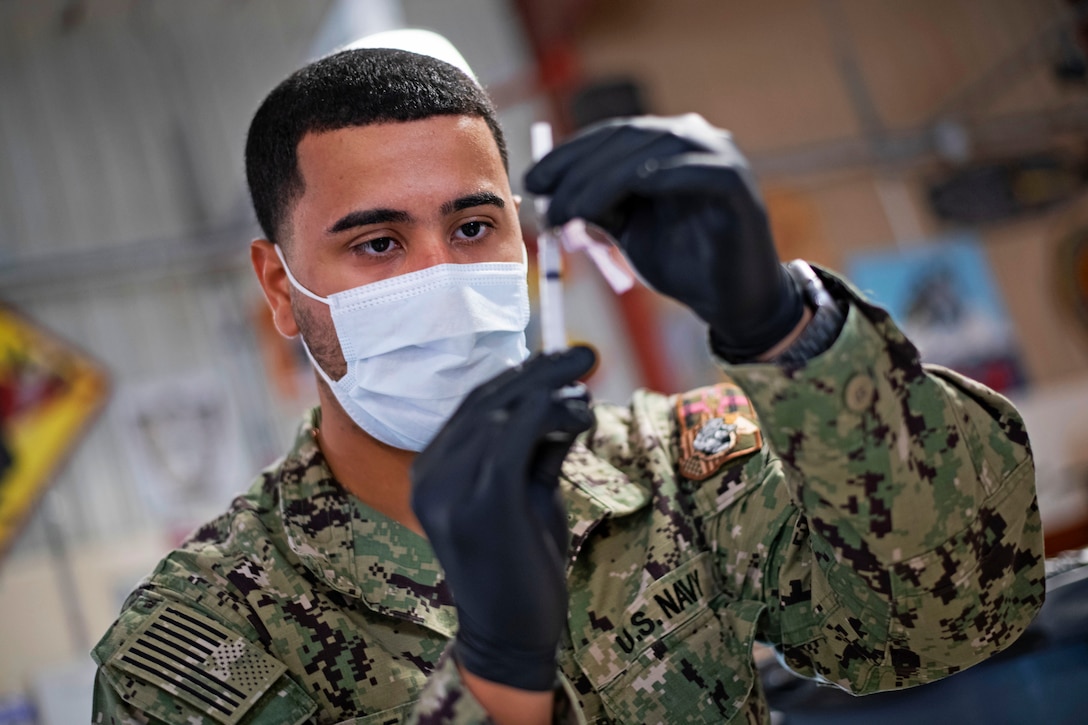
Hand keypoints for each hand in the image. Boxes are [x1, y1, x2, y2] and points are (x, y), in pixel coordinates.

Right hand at [410, 346, 595, 690]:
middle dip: (540, 370)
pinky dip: (551, 414)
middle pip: (487, 402)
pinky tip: (581, 414)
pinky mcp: (482, 501)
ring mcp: (450, 488)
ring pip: (503, 412)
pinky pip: (516, 436)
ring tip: (588, 381)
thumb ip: (539, 449)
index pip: (475, 407)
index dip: (519, 376)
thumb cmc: (522, 567)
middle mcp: (431, 474)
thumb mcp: (529, 495)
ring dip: (551, 389)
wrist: (511, 639)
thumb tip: (567, 401)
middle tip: (585, 352)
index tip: (559, 360)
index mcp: (432, 471)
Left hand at [525, 113, 803, 359]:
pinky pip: (699, 172)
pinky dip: (664, 177)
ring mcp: (720, 158)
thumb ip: (595, 204)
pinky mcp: (738, 185)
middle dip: (580, 170)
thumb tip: (548, 192)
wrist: (729, 300)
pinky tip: (634, 190)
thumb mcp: (625, 227)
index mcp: (666, 143)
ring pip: (655, 152)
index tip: (533, 180)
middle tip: (547, 203)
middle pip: (628, 139)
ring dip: (607, 180)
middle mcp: (694, 139)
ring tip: (574, 211)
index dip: (569, 154)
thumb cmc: (680, 261)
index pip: (611, 135)